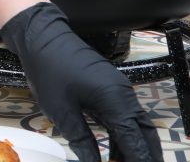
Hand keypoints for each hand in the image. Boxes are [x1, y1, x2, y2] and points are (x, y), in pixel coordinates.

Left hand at [1, 3, 161, 161]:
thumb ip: (83, 142)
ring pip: (136, 125)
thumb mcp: (63, 113)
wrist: (43, 39)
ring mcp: (118, 89)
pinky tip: (115, 151)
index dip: (140, 159)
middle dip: (146, 154)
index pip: (135, 140)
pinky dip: (124, 135)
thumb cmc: (50, 70)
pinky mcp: (110, 88)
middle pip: (145, 132)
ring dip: (134, 146)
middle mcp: (123, 94)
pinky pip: (125, 115)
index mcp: (115, 100)